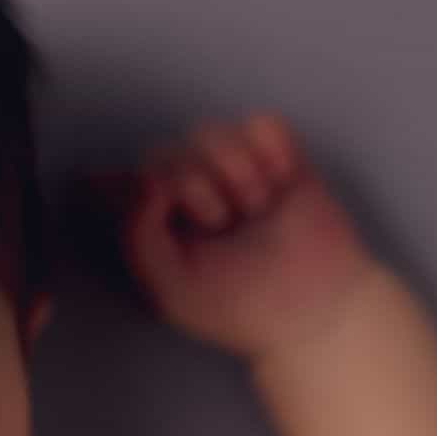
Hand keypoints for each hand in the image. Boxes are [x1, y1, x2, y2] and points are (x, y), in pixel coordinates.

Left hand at [90, 114, 380, 362]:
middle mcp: (191, 192)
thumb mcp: (171, 288)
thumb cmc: (240, 308)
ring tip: (257, 209)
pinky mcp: (281, 159)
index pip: (122, 180)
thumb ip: (138, 238)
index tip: (152, 204)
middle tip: (222, 224)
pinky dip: (271, 151)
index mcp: (157, 223)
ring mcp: (235, 172)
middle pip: (164, 152)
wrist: (314, 311)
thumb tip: (147, 180)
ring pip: (210, 132)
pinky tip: (281, 183)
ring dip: (234, 171)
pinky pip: (263, 124)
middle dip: (193, 187)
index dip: (123, 180)